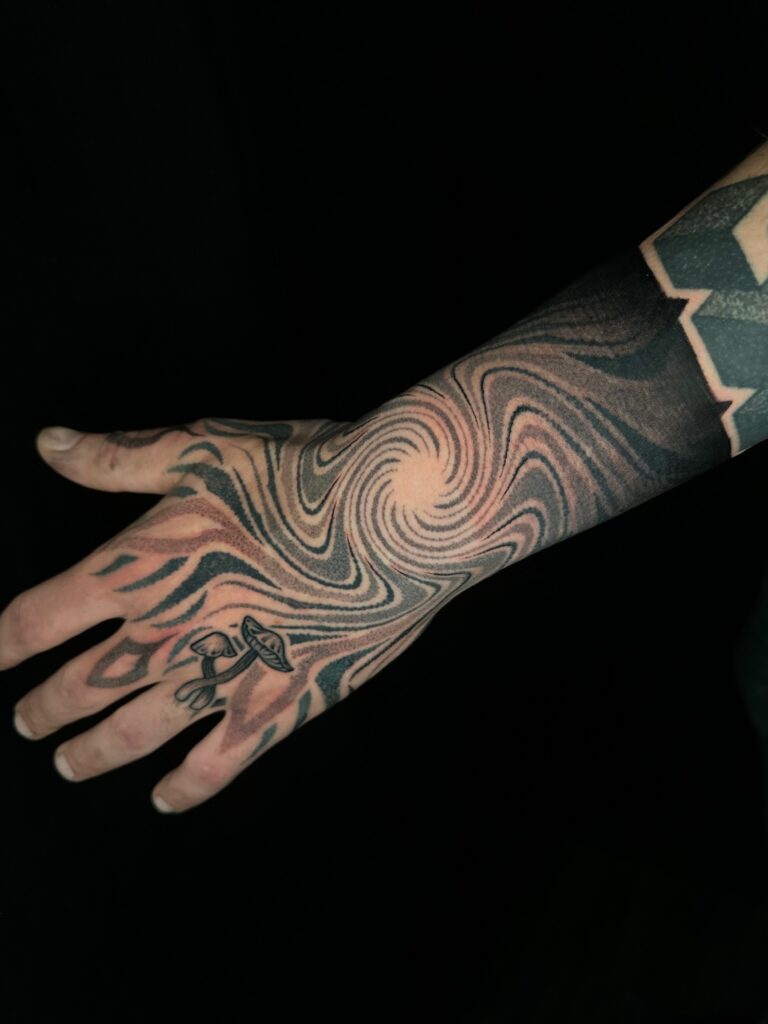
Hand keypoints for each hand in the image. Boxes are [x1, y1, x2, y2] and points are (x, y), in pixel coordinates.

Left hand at [2, 415, 446, 812]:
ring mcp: (219, 678)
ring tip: (68, 765)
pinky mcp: (275, 707)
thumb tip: (47, 442)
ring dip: (92, 753)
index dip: (3, 644)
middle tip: (27, 723)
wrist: (391, 521)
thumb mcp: (200, 449)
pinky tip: (166, 799)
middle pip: (78, 686)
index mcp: (136, 569)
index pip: (38, 620)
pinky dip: (185, 788)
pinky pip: (216, 766)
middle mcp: (165, 634)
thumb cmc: (300, 475)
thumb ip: (117, 458)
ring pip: (132, 735)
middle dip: (43, 708)